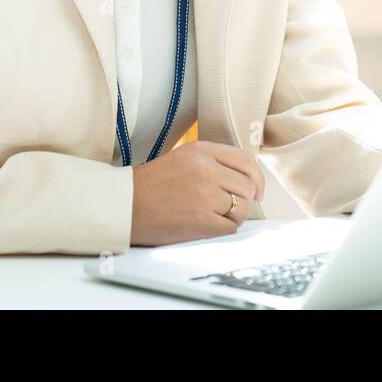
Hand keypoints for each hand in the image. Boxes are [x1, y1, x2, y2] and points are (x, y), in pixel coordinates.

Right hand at [130, 140, 264, 246]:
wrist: (124, 206)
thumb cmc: (150, 185)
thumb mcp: (182, 159)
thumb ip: (212, 162)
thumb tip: (245, 179)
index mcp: (201, 151)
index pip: (246, 161)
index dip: (257, 179)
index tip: (257, 191)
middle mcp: (206, 169)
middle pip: (248, 187)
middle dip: (243, 201)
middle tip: (229, 209)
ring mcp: (204, 195)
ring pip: (242, 209)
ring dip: (233, 217)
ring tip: (213, 218)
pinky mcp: (201, 220)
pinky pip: (230, 228)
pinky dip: (223, 230)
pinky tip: (206, 227)